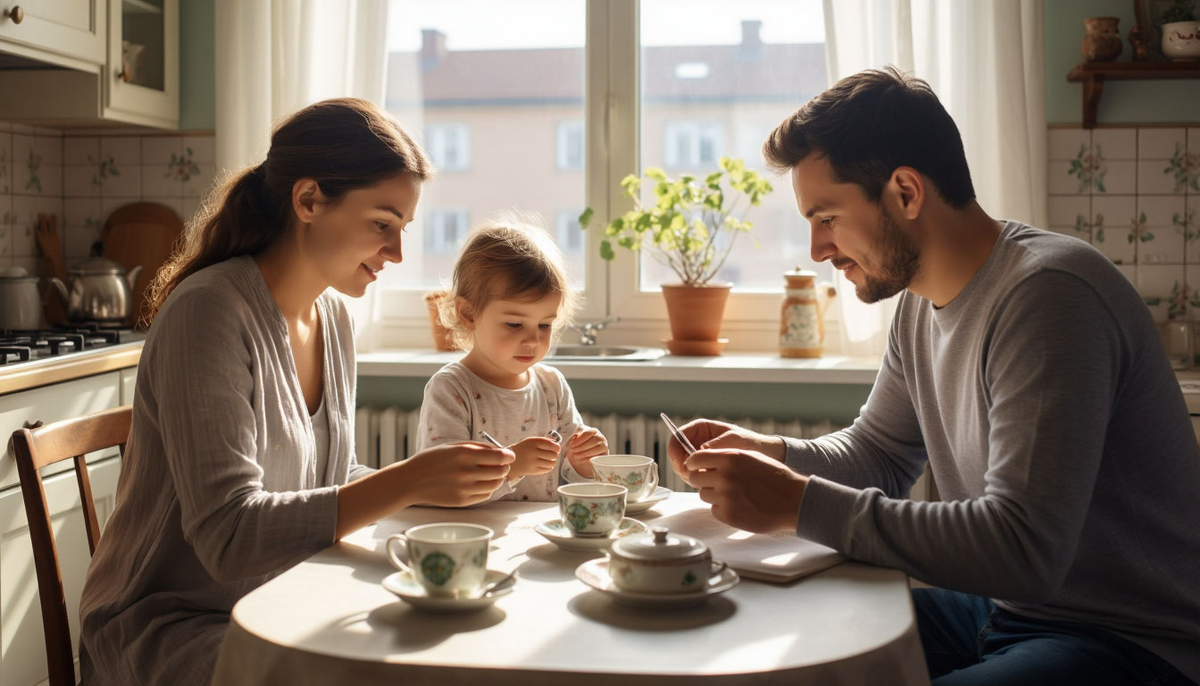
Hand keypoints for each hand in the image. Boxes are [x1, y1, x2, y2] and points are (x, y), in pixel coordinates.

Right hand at [401, 442, 514, 506]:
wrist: (411, 481)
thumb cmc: (432, 460)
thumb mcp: (452, 446)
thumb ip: (476, 447)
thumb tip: (499, 450)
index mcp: (464, 454)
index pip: (499, 457)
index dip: (508, 456)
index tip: (509, 455)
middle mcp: (466, 472)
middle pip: (500, 471)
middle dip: (504, 467)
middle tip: (502, 465)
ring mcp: (464, 488)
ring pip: (494, 485)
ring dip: (497, 479)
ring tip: (491, 474)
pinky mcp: (462, 501)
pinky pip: (485, 495)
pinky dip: (487, 489)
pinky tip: (480, 484)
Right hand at [509, 436, 560, 478]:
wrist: (510, 461)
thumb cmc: (524, 449)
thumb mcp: (531, 441)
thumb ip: (544, 441)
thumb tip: (557, 443)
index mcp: (533, 442)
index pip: (552, 445)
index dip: (557, 447)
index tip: (557, 448)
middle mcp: (533, 452)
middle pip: (553, 455)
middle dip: (555, 454)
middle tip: (553, 453)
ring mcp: (533, 463)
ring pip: (552, 463)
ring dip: (553, 461)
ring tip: (549, 459)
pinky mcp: (533, 471)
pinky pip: (548, 469)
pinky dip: (549, 466)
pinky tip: (545, 464)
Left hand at [566, 427, 607, 477]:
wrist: (588, 451)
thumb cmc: (582, 443)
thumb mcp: (577, 438)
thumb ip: (575, 437)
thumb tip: (575, 435)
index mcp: (594, 431)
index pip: (588, 433)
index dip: (579, 440)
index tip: (572, 445)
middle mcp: (600, 437)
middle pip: (593, 441)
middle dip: (582, 447)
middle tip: (573, 451)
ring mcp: (604, 446)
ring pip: (596, 449)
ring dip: (584, 454)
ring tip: (575, 456)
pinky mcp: (604, 454)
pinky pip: (597, 457)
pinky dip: (588, 459)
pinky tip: (580, 460)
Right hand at [666, 419, 785, 486]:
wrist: (764, 456)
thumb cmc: (750, 442)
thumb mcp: (734, 440)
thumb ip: (716, 445)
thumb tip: (700, 452)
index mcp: (701, 429)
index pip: (677, 436)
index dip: (674, 450)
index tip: (680, 463)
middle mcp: (697, 442)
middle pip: (677, 454)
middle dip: (681, 466)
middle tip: (691, 477)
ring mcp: (701, 457)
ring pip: (684, 467)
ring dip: (690, 475)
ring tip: (707, 479)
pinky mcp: (706, 469)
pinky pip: (694, 476)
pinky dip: (698, 481)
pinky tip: (711, 483)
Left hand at [685, 448, 806, 533]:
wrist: (793, 501)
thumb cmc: (774, 476)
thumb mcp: (750, 457)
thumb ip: (725, 456)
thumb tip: (701, 458)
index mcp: (730, 457)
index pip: (694, 459)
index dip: (694, 464)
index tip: (698, 467)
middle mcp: (725, 476)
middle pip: (694, 478)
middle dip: (703, 479)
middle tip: (716, 482)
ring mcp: (726, 497)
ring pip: (704, 494)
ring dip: (714, 494)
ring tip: (734, 494)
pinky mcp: (728, 515)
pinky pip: (713, 510)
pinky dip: (723, 508)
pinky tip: (739, 505)